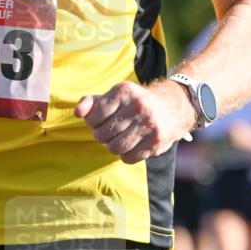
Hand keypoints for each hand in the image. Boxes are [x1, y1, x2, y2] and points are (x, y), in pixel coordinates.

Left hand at [74, 80, 194, 163]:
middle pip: (102, 135)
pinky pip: (128, 157)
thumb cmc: (136, 103)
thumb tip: (78, 113)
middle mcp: (138, 106)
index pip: (94, 117)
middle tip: (111, 132)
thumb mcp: (115, 96)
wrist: (173, 109)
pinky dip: (125, 155)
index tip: (101, 121)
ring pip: (114, 148)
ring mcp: (149, 124)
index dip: (93, 123)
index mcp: (124, 92)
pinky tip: (131, 146)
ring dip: (113, 147)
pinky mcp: (156, 141)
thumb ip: (91, 102)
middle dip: (102, 136)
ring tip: (119, 139)